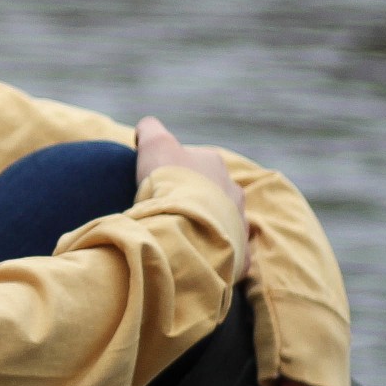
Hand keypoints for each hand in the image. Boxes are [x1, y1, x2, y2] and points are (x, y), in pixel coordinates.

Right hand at [133, 117, 250, 279]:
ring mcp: (239, 223)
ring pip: (222, 222)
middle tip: (168, 211)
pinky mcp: (239, 254)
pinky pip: (229, 253)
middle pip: (212, 192)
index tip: (158, 184)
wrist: (185, 225)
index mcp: (215, 164)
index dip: (175, 171)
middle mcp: (233, 190)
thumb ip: (150, 129)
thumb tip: (145, 128)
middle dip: (195, 199)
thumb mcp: (154, 144)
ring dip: (206, 226)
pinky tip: (196, 257)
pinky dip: (215, 254)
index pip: (196, 162)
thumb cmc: (170, 182)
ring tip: (180, 236)